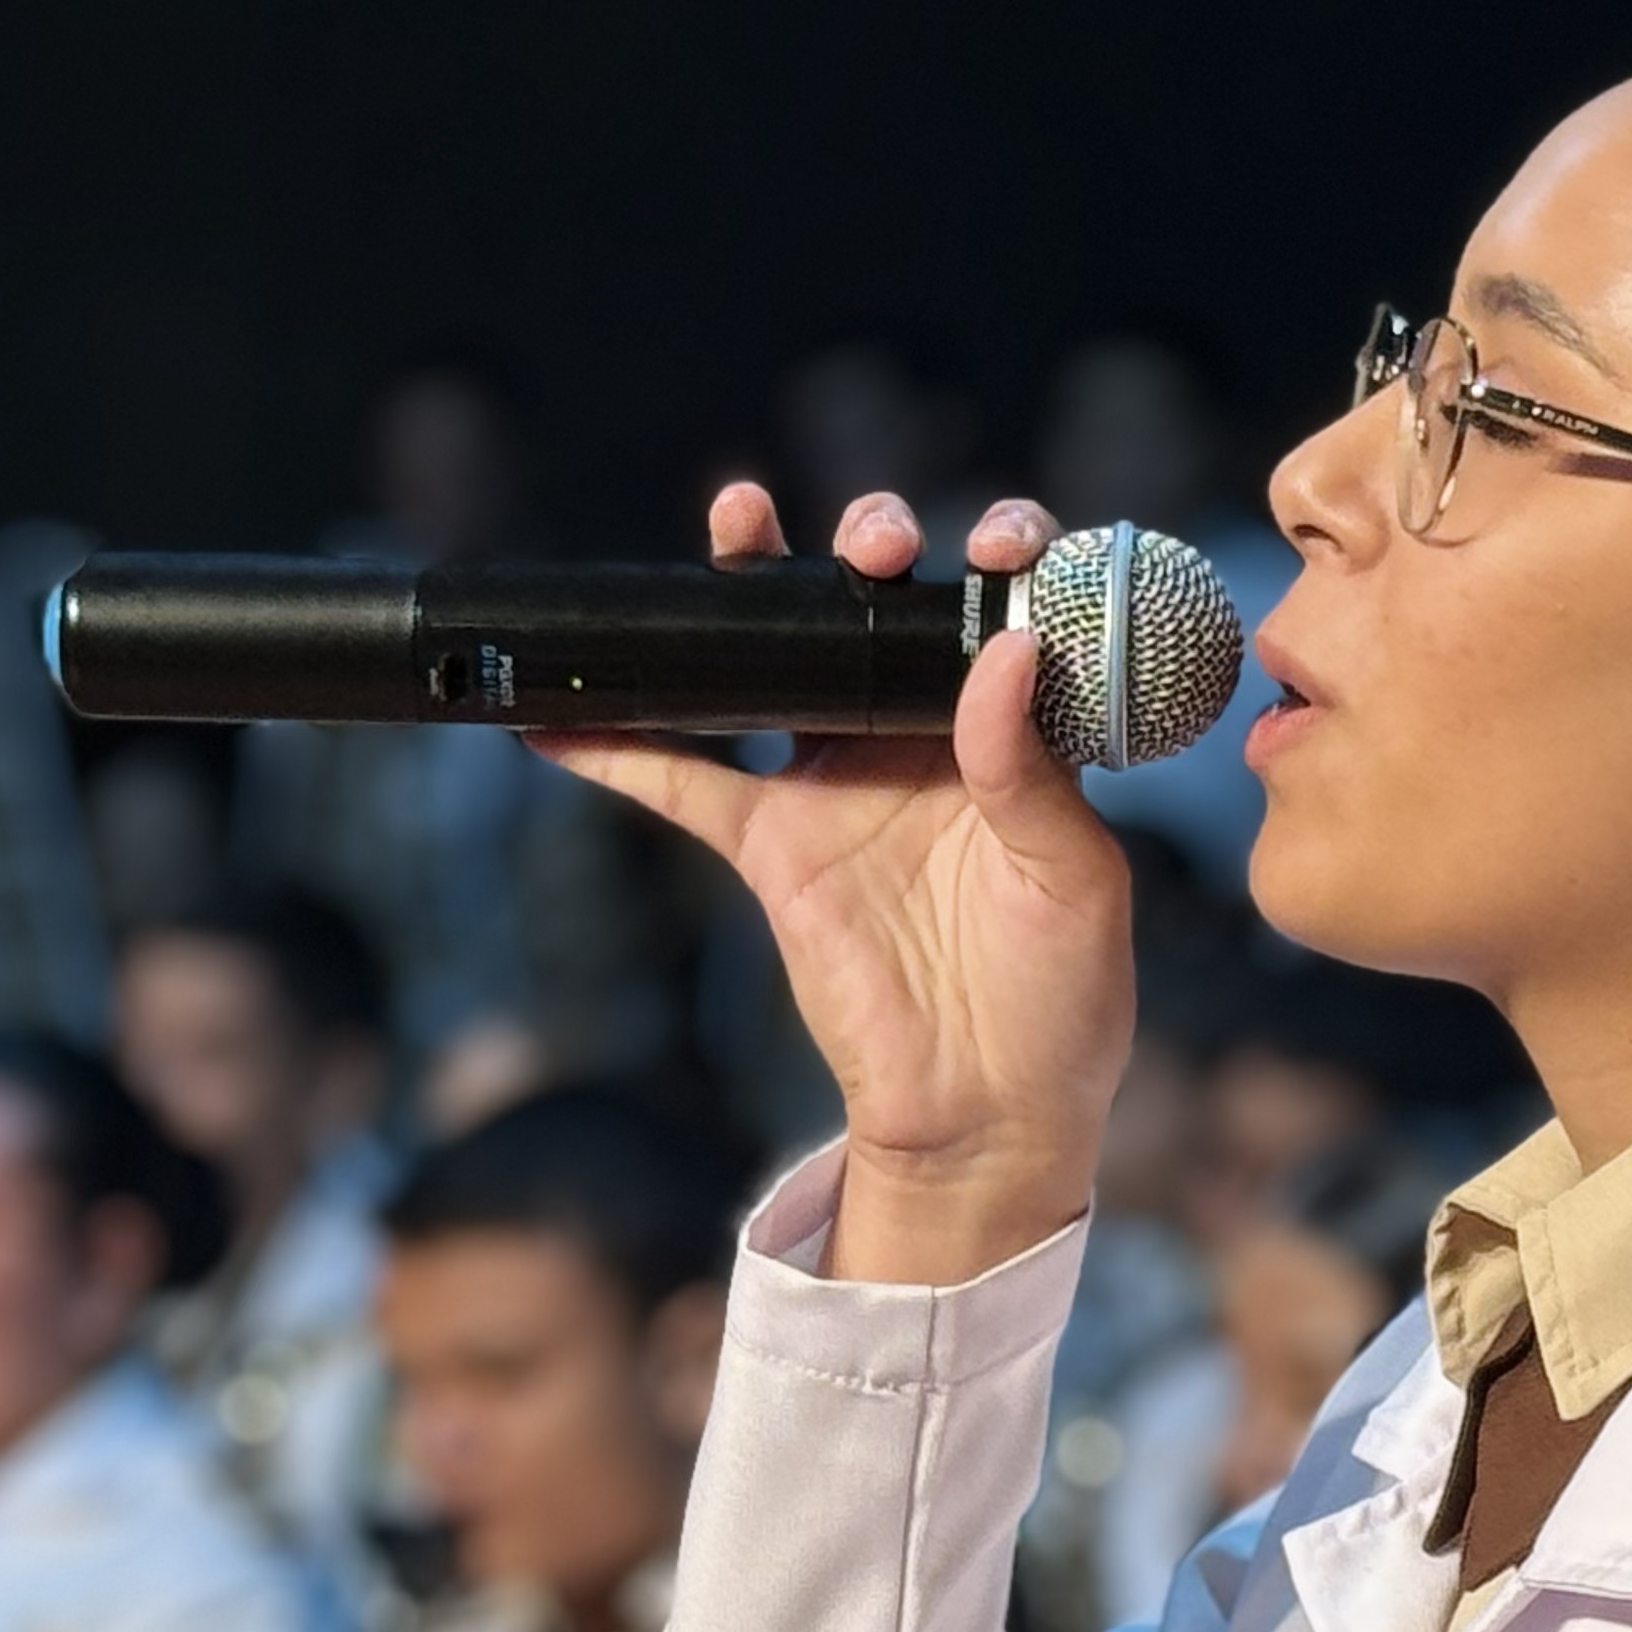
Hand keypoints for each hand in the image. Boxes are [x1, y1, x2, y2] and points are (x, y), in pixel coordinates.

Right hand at [531, 487, 1134, 1283]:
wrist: (985, 1115)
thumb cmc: (1061, 999)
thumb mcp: (1075, 882)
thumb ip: (1033, 770)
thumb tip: (1000, 653)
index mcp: (1012, 732)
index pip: (1004, 614)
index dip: (1003, 555)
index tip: (1001, 542)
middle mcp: (921, 738)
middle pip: (881, 609)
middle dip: (871, 545)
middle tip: (872, 545)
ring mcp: (838, 784)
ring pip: (778, 662)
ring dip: (751, 584)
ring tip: (740, 516)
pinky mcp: (772, 845)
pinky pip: (682, 784)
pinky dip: (616, 749)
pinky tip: (556, 718)